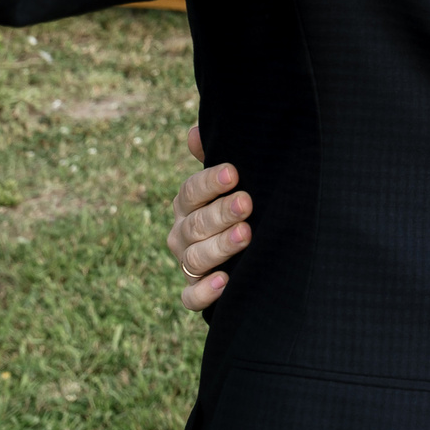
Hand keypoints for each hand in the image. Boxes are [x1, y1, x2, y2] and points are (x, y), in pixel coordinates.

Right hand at [166, 121, 249, 310]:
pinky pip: (191, 297)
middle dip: (221, 213)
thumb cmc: (235, 206)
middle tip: (247, 203)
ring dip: (220, 247)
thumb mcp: (228, 182)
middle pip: (196, 224)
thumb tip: (195, 132)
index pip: (191, 191)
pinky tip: (226, 281)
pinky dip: (205, 292)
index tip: (234, 173)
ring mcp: (186, 263)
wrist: (245, 251)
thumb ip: (213, 157)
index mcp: (187, 204)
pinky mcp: (194, 291)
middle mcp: (182, 233)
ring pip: (195, 258)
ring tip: (246, 235)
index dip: (210, 182)